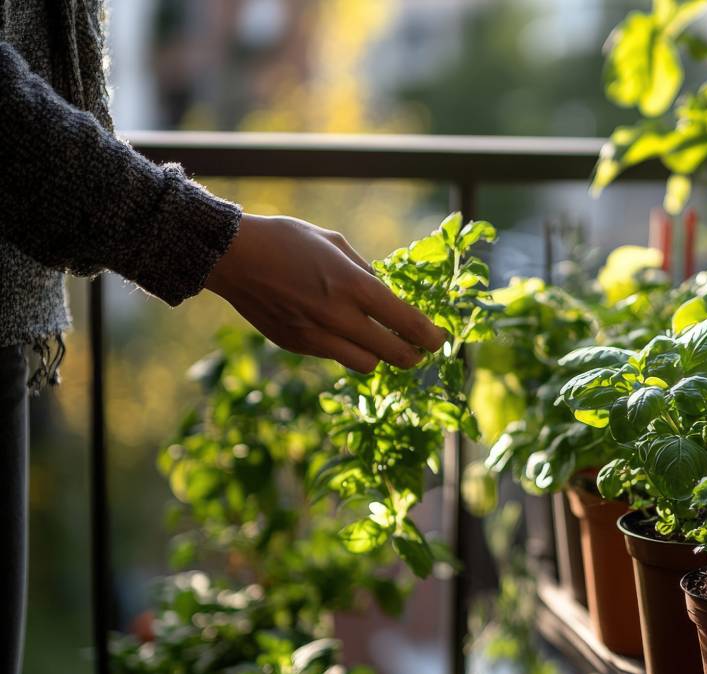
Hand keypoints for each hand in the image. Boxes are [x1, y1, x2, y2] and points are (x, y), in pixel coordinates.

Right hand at [204, 214, 444, 371]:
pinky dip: (345, 349)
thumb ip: (366, 273)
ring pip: (366, 364)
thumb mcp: (335, 244)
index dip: (430, 336)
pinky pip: (334, 357)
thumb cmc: (287, 240)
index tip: (439, 339)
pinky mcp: (296, 345)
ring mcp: (315, 336)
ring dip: (379, 355)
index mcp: (353, 285)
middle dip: (413, 355)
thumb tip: (388, 294)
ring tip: (379, 342)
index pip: (406, 322)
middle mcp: (337, 316)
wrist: (231, 256)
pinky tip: (339, 331)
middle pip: (394, 354)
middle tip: (419, 349)